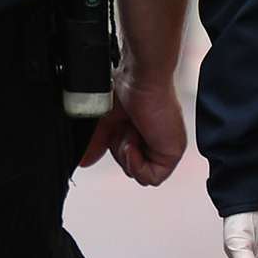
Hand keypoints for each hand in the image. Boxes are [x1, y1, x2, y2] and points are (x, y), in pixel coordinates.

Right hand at [77, 52, 188, 186]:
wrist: (141, 80)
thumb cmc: (127, 89)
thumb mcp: (105, 123)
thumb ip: (96, 145)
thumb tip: (84, 160)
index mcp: (145, 131)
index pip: (128, 158)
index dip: (115, 150)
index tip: (113, 132)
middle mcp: (157, 140)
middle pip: (133, 168)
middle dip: (120, 153)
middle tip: (122, 131)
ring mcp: (165, 147)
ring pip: (141, 175)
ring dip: (128, 156)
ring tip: (130, 134)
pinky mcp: (172, 153)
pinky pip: (152, 178)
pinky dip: (137, 165)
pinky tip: (134, 145)